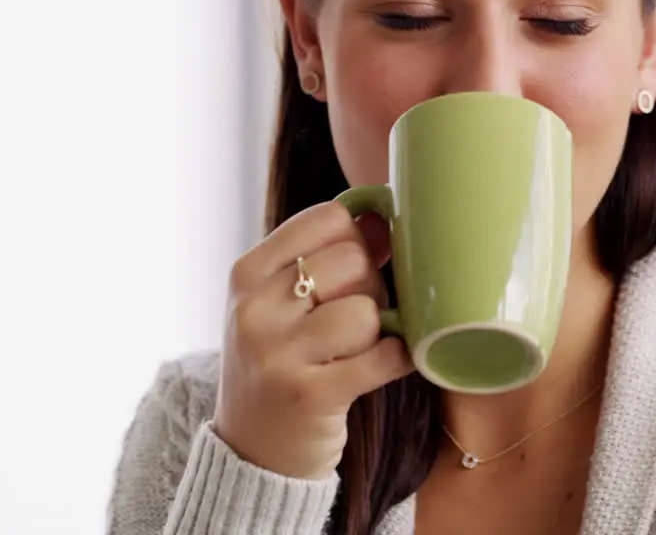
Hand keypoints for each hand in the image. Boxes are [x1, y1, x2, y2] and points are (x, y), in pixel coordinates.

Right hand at [211, 202, 413, 479]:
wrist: (252, 451)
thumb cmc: (280, 361)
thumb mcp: (281, 302)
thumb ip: (327, 256)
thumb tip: (383, 215)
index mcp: (246, 274)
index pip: (328, 219)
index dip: (357, 239)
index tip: (353, 268)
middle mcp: (254, 311)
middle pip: (352, 261)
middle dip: (371, 286)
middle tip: (357, 317)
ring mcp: (278, 355)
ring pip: (366, 310)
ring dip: (377, 329)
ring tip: (357, 347)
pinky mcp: (311, 396)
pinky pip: (385, 357)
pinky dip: (398, 358)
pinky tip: (384, 364)